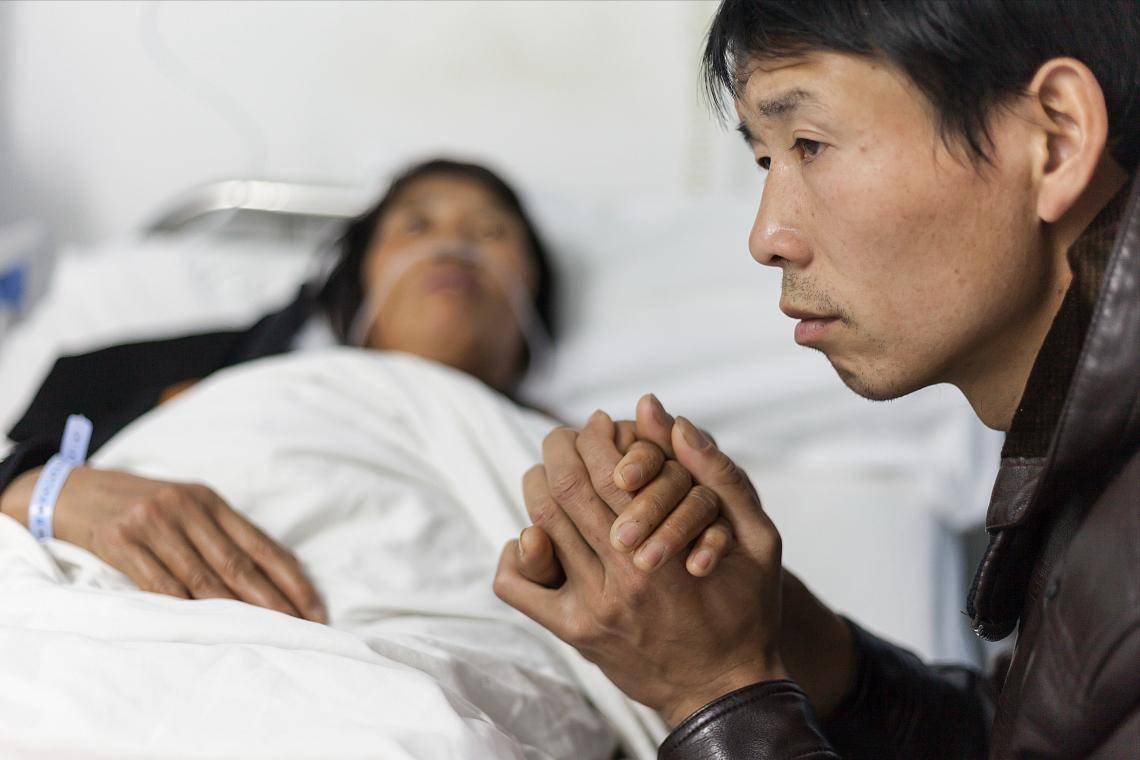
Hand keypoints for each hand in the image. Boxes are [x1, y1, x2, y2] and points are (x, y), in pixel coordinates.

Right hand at [1, 466, 325, 622]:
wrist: (71, 490)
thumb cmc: (139, 505)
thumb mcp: (183, 506)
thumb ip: (220, 533)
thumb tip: (270, 572)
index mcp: (209, 500)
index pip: (260, 544)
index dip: (291, 578)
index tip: (315, 608)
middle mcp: (187, 507)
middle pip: (238, 563)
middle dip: (274, 600)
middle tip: (301, 629)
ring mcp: (153, 523)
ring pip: (202, 577)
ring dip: (235, 611)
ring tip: (263, 635)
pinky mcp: (120, 539)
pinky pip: (158, 582)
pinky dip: (183, 607)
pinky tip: (205, 627)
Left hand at [494, 410, 787, 725]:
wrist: (727, 689)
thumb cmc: (747, 607)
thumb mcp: (759, 538)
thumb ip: (721, 474)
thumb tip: (676, 421)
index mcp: (661, 547)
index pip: (603, 468)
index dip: (593, 434)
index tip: (597, 423)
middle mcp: (619, 576)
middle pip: (564, 488)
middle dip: (558, 449)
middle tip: (563, 437)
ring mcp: (591, 608)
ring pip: (541, 525)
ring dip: (538, 485)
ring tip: (549, 471)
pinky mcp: (574, 633)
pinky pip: (517, 586)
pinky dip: (514, 551)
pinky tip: (533, 534)